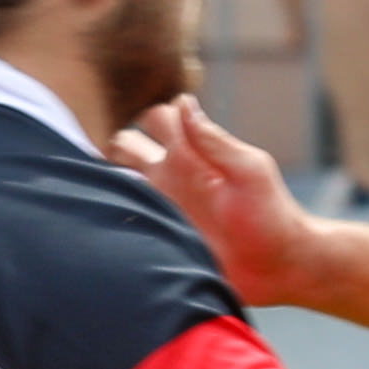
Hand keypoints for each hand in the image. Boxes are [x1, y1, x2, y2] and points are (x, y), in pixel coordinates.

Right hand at [113, 96, 316, 301]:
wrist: (278, 267)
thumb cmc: (270, 215)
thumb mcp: (248, 171)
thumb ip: (213, 140)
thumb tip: (182, 101)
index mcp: (191, 153)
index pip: (155, 116)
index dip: (144, 109)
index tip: (135, 114)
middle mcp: (171, 175)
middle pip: (125, 145)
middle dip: (111, 140)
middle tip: (101, 148)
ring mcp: (162, 206)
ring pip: (117, 179)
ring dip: (103, 174)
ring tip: (90, 176)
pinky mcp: (159, 235)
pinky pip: (124, 219)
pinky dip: (108, 210)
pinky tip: (95, 211)